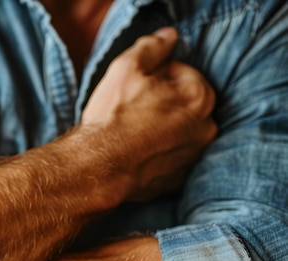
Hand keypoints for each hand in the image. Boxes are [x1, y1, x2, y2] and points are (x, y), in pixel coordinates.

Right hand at [80, 27, 217, 200]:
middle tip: (134, 110)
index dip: (154, 77)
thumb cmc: (113, 118)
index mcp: (198, 96)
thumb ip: (151, 48)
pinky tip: (138, 152)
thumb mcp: (126, 69)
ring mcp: (193, 157)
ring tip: (134, 133)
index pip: (180, 72)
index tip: (136, 89)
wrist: (98, 168)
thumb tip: (168, 38)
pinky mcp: (178, 180)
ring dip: (163, 128)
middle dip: (164, 102)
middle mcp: (205, 128)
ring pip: (180, 132)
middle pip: (185, 103)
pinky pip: (173, 158)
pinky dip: (160, 154)